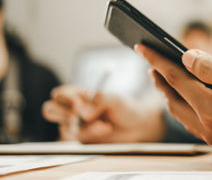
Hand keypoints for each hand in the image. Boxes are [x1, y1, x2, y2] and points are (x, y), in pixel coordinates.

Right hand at [42, 85, 164, 142]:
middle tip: (81, 114)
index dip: (65, 98)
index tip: (80, 103)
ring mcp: (76, 126)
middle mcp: (75, 110)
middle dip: (64, 114)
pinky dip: (89, 136)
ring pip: (64, 128)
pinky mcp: (82, 140)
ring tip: (104, 125)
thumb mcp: (115, 99)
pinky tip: (104, 130)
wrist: (137, 127)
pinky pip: (75, 141)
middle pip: (50, 110)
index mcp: (80, 95)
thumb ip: (99, 101)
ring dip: (84, 128)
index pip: (59, 94)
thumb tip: (83, 114)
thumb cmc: (126, 108)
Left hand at [136, 44, 211, 163]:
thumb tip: (187, 58)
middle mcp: (210, 128)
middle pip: (174, 100)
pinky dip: (186, 107)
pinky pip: (196, 124)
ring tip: (166, 79)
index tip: (141, 47)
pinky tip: (190, 100)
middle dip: (159, 80)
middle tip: (151, 63)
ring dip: (171, 95)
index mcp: (211, 110)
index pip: (174, 79)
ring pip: (183, 114)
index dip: (156, 60)